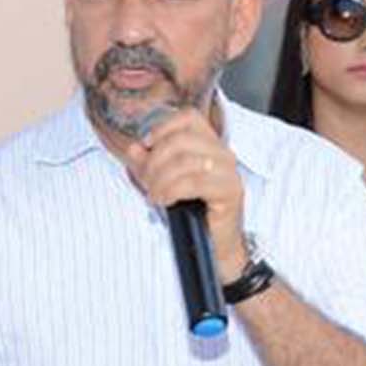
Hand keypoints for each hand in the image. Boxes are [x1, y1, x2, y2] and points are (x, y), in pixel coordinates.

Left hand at [112, 106, 249, 282]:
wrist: (215, 248)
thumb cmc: (193, 215)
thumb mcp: (163, 183)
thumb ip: (148, 164)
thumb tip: (135, 148)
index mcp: (210, 145)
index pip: (188, 118)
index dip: (163, 128)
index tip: (147, 147)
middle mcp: (223, 154)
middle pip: (181, 140)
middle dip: (155, 161)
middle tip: (147, 183)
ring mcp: (229, 172)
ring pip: (185, 161)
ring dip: (161, 179)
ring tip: (155, 196)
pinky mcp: (231, 191)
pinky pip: (194, 181)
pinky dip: (172, 190)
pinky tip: (166, 201)